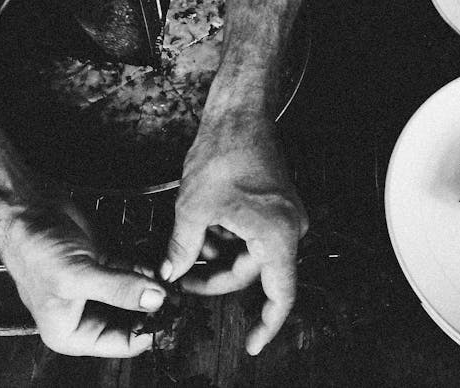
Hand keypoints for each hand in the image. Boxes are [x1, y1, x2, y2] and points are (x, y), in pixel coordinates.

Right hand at [1, 201, 166, 356]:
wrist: (28, 209)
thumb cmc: (33, 248)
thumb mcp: (76, 277)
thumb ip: (119, 290)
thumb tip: (155, 301)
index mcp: (72, 332)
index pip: (124, 344)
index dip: (151, 331)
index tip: (175, 314)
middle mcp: (88, 314)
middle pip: (136, 320)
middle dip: (157, 306)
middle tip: (178, 293)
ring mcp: (101, 288)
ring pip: (141, 295)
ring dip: (156, 286)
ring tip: (169, 279)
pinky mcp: (109, 265)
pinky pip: (139, 273)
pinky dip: (150, 269)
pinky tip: (159, 265)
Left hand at [161, 111, 306, 354]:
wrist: (240, 115)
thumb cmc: (224, 153)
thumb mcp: (194, 207)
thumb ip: (183, 248)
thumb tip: (171, 272)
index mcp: (277, 236)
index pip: (280, 295)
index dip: (267, 324)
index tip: (253, 344)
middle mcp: (288, 229)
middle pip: (253, 272)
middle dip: (217, 277)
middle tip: (183, 278)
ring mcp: (284, 215)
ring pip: (249, 252)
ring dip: (218, 254)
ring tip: (187, 244)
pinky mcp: (274, 204)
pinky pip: (251, 234)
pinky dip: (226, 236)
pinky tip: (202, 227)